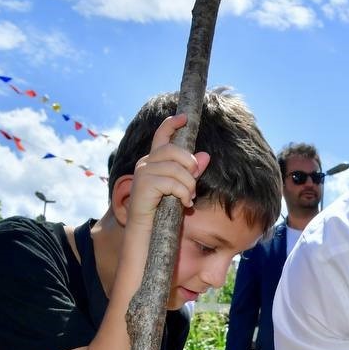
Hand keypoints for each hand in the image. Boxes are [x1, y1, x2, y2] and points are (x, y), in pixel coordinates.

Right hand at [124, 113, 211, 230]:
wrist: (147, 232)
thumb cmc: (163, 212)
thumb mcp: (181, 189)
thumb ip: (192, 172)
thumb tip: (205, 156)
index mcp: (154, 161)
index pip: (161, 136)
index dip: (172, 124)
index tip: (185, 117)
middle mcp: (146, 163)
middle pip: (174, 150)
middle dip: (190, 166)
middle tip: (194, 185)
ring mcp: (143, 173)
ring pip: (176, 168)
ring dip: (189, 185)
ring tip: (189, 199)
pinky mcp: (144, 185)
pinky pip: (172, 183)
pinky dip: (183, 194)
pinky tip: (184, 204)